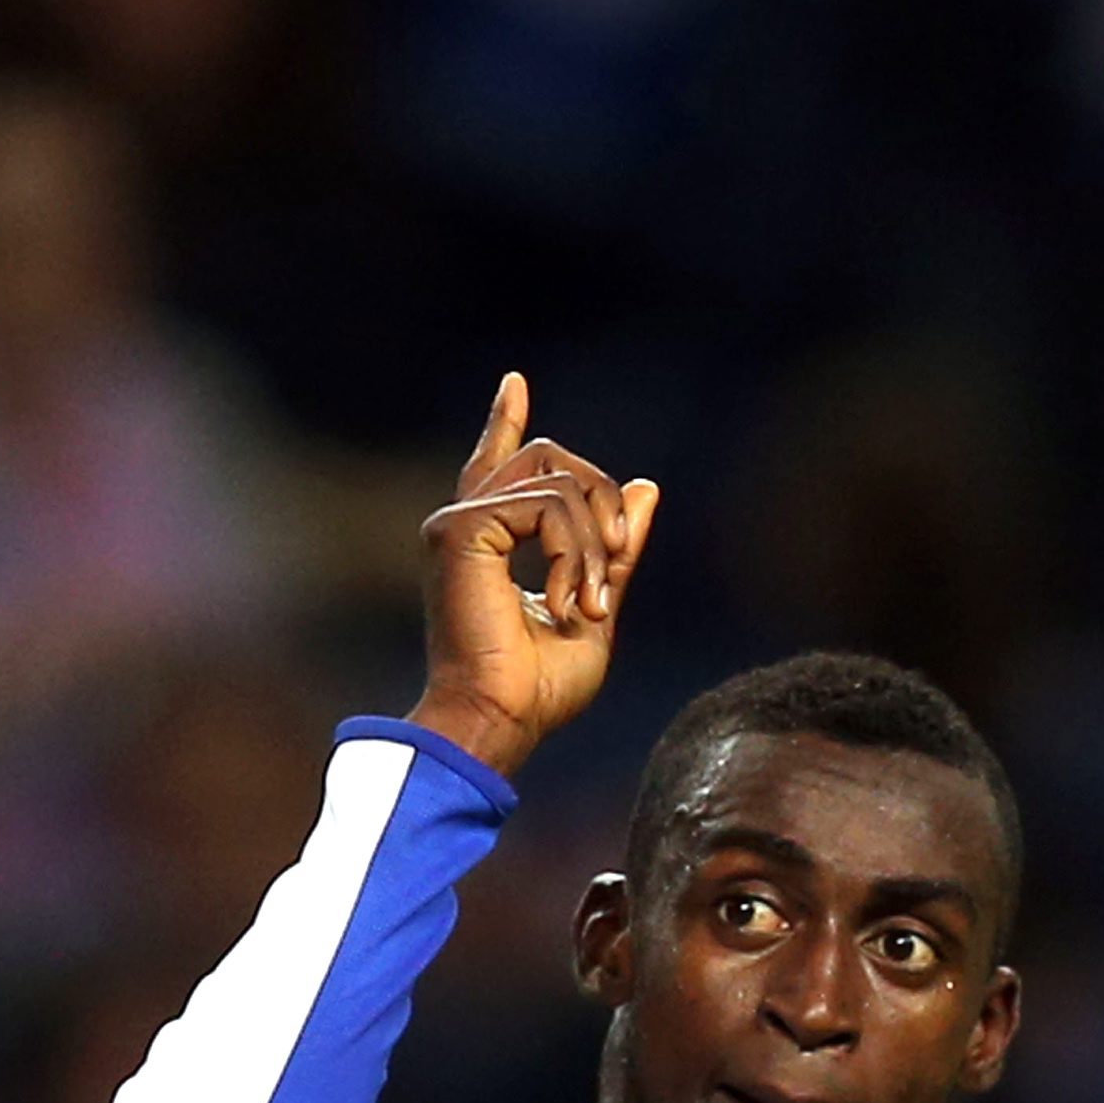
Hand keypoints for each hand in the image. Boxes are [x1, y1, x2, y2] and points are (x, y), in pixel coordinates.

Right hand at [408, 373, 658, 777]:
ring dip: (595, 544)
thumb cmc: (535, 688)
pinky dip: (576, 554)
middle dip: (601, 502)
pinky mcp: (462, 530)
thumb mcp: (594, 606)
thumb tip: (645, 487)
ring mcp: (458, 522)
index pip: (497, 465)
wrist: (499, 719)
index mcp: (486, 541)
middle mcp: (465, 523)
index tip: (514, 383)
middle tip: (615, 563)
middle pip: (552, 459)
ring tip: (589, 606)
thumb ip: (615, 550)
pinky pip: (550, 507)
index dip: (504, 420)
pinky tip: (569, 603)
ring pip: (560, 480)